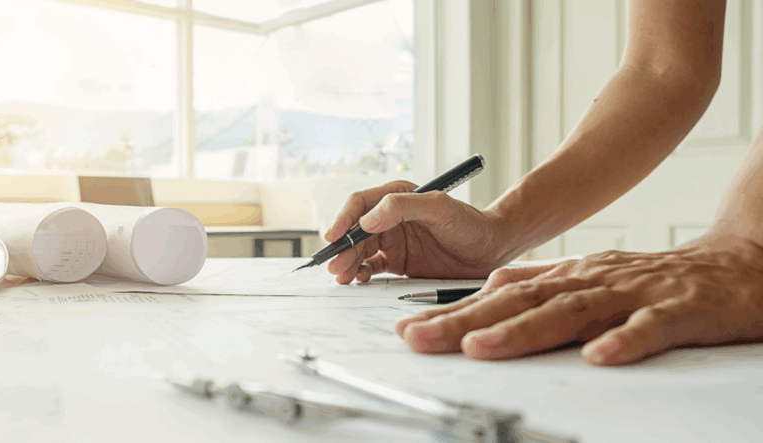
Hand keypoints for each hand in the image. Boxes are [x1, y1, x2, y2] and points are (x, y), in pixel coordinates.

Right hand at [323, 180, 509, 283]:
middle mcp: (390, 218)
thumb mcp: (440, 208)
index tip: (334, 236)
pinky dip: (360, 274)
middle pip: (355, 231)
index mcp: (397, 197)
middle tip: (335, 266)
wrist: (492, 250)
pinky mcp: (398, 262)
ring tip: (342, 277)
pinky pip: (371, 267)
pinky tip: (358, 280)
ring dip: (348, 262)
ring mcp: (393, 240)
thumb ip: (402, 206)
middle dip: (342, 248)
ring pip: (359, 250)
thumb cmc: (471, 224)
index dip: (343, 219)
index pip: (360, 204)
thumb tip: (367, 219)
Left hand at [395, 235, 762, 364]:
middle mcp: (591, 281)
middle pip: (520, 302)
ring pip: (571, 313)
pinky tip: (594, 358)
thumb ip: (543, 280)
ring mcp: (632, 295)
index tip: (408, 329)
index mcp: (569, 276)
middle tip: (418, 339)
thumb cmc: (658, 276)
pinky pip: (648, 329)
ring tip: (478, 348)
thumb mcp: (591, 275)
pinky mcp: (677, 312)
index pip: (500, 295)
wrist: (737, 265)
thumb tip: (491, 285)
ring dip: (522, 330)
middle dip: (464, 322)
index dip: (452, 312)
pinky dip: (621, 342)